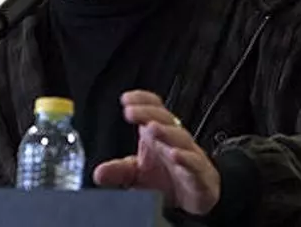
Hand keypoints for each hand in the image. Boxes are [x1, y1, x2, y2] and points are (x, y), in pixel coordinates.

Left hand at [93, 90, 220, 215]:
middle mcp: (175, 142)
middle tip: (131, 111)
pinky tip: (175, 155)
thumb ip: (119, 171)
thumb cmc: (167, 179)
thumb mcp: (137, 175)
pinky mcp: (200, 176)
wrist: (194, 201)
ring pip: (180, 139)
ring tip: (151, 128)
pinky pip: (195, 164)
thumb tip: (99, 173)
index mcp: (159, 136)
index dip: (143, 102)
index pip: (154, 111)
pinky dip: (187, 159)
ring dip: (166, 132)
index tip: (126, 99)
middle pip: (165, 120)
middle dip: (149, 113)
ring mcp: (189, 157)